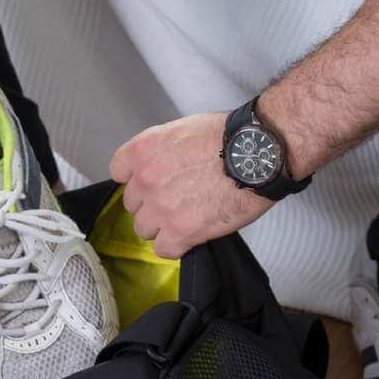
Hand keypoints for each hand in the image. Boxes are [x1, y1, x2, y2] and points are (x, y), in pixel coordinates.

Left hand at [109, 113, 274, 258]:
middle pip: (133, 204)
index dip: (136, 178)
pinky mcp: (180, 231)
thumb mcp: (183, 129)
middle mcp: (145, 179)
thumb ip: (162, 151)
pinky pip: (164, 249)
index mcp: (144, 150)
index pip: (119, 171)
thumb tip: (162, 167)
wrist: (259, 153)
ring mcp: (161, 207)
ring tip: (187, 218)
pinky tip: (191, 235)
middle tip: (178, 199)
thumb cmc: (229, 136)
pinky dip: (176, 246)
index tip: (150, 182)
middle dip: (152, 203)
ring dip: (162, 227)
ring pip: (144, 229)